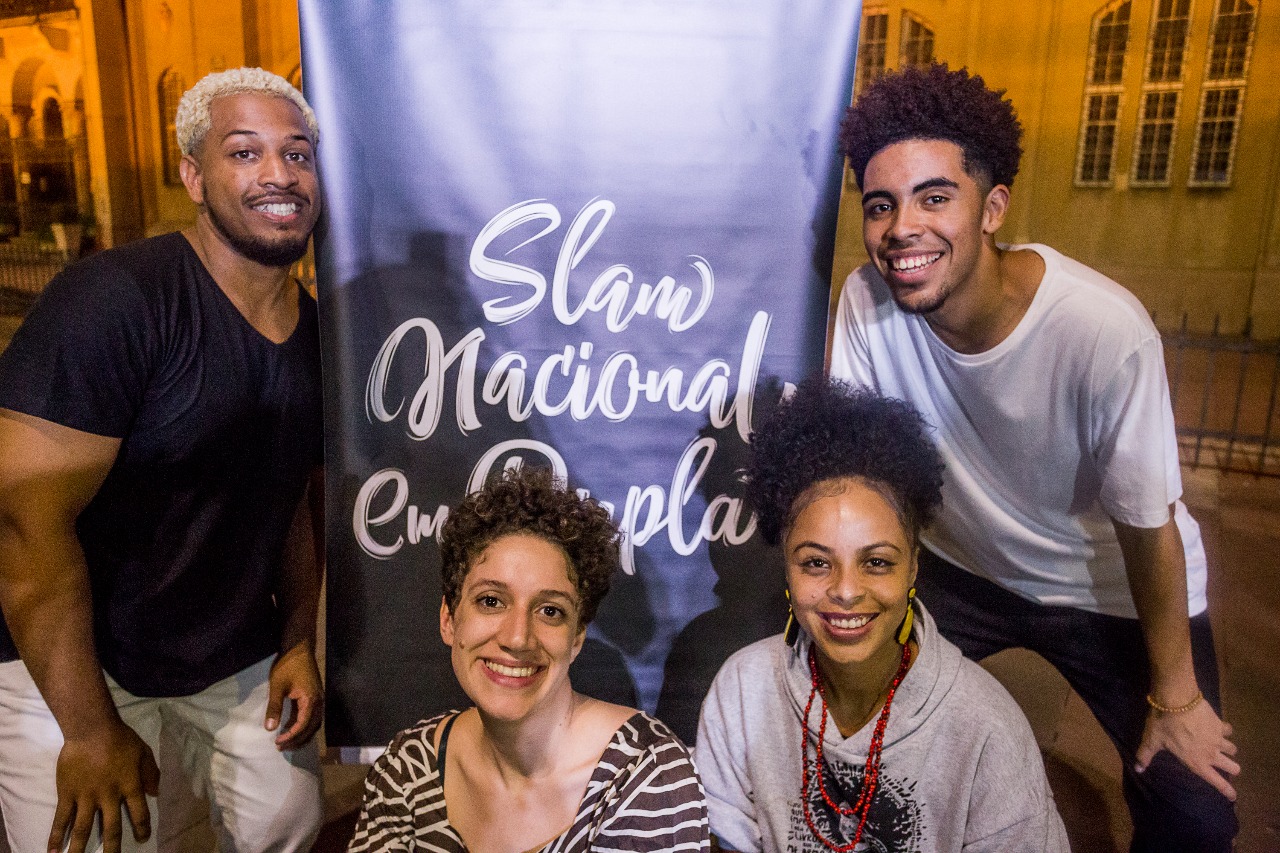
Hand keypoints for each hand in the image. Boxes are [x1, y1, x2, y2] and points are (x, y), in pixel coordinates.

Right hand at [49, 720, 159, 852]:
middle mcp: (109, 796)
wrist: (92, 729)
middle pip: (112, 828)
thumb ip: (151, 773)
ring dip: (81, 848)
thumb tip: (157, 793)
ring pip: (84, 828)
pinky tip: (54, 851)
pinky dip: (57, 836)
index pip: (139, 813)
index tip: (143, 839)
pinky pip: (62, 819)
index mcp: (130, 786)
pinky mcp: (68, 794)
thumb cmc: (121, 738)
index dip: (142, 828)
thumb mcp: (144, 753)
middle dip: (113, 848)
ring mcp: (87, 796)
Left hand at [266, 640, 322, 749]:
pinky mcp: (315, 696)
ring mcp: (318, 699)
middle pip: (312, 728)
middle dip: (297, 740)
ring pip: (314, 724)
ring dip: (303, 735)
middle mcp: (319, 702)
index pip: (303, 725)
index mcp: (311, 700)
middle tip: (281, 748)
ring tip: (288, 743)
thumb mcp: (278, 686)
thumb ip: (274, 707)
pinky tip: (292, 729)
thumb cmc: (288, 665)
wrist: (299, 647)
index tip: (277, 742)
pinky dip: (304, 726)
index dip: (291, 736)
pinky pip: (312, 717)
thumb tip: (269, 729)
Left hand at [1135, 699, 1238, 800]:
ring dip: (1229, 749)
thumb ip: (1145, 756)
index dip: (1227, 791)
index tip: (1233, 797)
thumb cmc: (1164, 724)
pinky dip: (1225, 730)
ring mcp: (1218, 739)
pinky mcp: (1220, 724)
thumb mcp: (1152, 741)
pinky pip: (1229, 731)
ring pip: (1233, 750)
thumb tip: (1138, 769)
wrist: (1177, 700)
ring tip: (1222, 746)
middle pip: (1233, 768)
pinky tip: (1219, 727)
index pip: (1217, 782)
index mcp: (1197, 762)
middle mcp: (1211, 754)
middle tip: (1226, 765)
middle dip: (1232, 768)